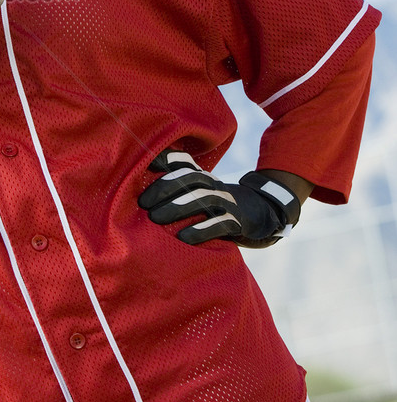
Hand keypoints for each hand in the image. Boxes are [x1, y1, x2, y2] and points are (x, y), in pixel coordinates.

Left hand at [138, 150, 301, 247]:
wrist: (259, 213)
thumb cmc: (215, 203)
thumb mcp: (199, 190)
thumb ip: (176, 181)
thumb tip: (145, 170)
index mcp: (203, 176)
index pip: (183, 164)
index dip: (164, 165)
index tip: (142, 173)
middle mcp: (214, 185)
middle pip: (189, 180)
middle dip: (164, 189)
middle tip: (143, 204)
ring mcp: (227, 202)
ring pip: (202, 199)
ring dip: (177, 208)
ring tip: (155, 219)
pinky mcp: (237, 222)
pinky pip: (219, 224)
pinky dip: (200, 230)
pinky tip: (183, 238)